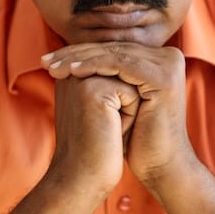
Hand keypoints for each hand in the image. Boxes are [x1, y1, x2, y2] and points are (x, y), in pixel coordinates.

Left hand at [42, 42, 194, 189]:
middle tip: (45, 60)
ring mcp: (169, 64)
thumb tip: (70, 55)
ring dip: (80, 59)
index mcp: (160, 57)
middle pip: (113, 48)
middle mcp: (168, 56)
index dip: (80, 51)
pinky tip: (73, 71)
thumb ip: (104, 74)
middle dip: (75, 53)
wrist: (160, 165)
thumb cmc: (136, 137)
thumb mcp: (118, 99)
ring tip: (53, 67)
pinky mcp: (163, 76)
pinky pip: (122, 64)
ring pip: (115, 53)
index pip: (113, 48)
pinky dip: (95, 65)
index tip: (49, 60)